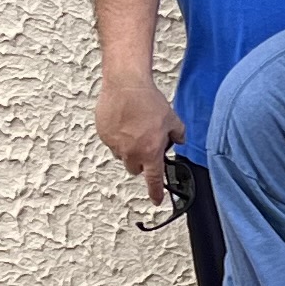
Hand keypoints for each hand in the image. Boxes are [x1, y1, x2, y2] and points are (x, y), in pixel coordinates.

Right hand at [96, 72, 182, 194]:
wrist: (126, 85)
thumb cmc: (148, 101)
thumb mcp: (172, 118)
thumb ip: (178, 134)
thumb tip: (180, 140)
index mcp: (150, 152)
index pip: (154, 180)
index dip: (155, 193)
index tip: (156, 200)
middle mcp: (131, 153)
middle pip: (136, 169)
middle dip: (142, 161)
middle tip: (147, 144)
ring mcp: (115, 145)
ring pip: (123, 156)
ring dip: (129, 149)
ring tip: (134, 128)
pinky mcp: (104, 135)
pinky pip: (112, 143)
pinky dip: (118, 137)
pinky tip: (124, 121)